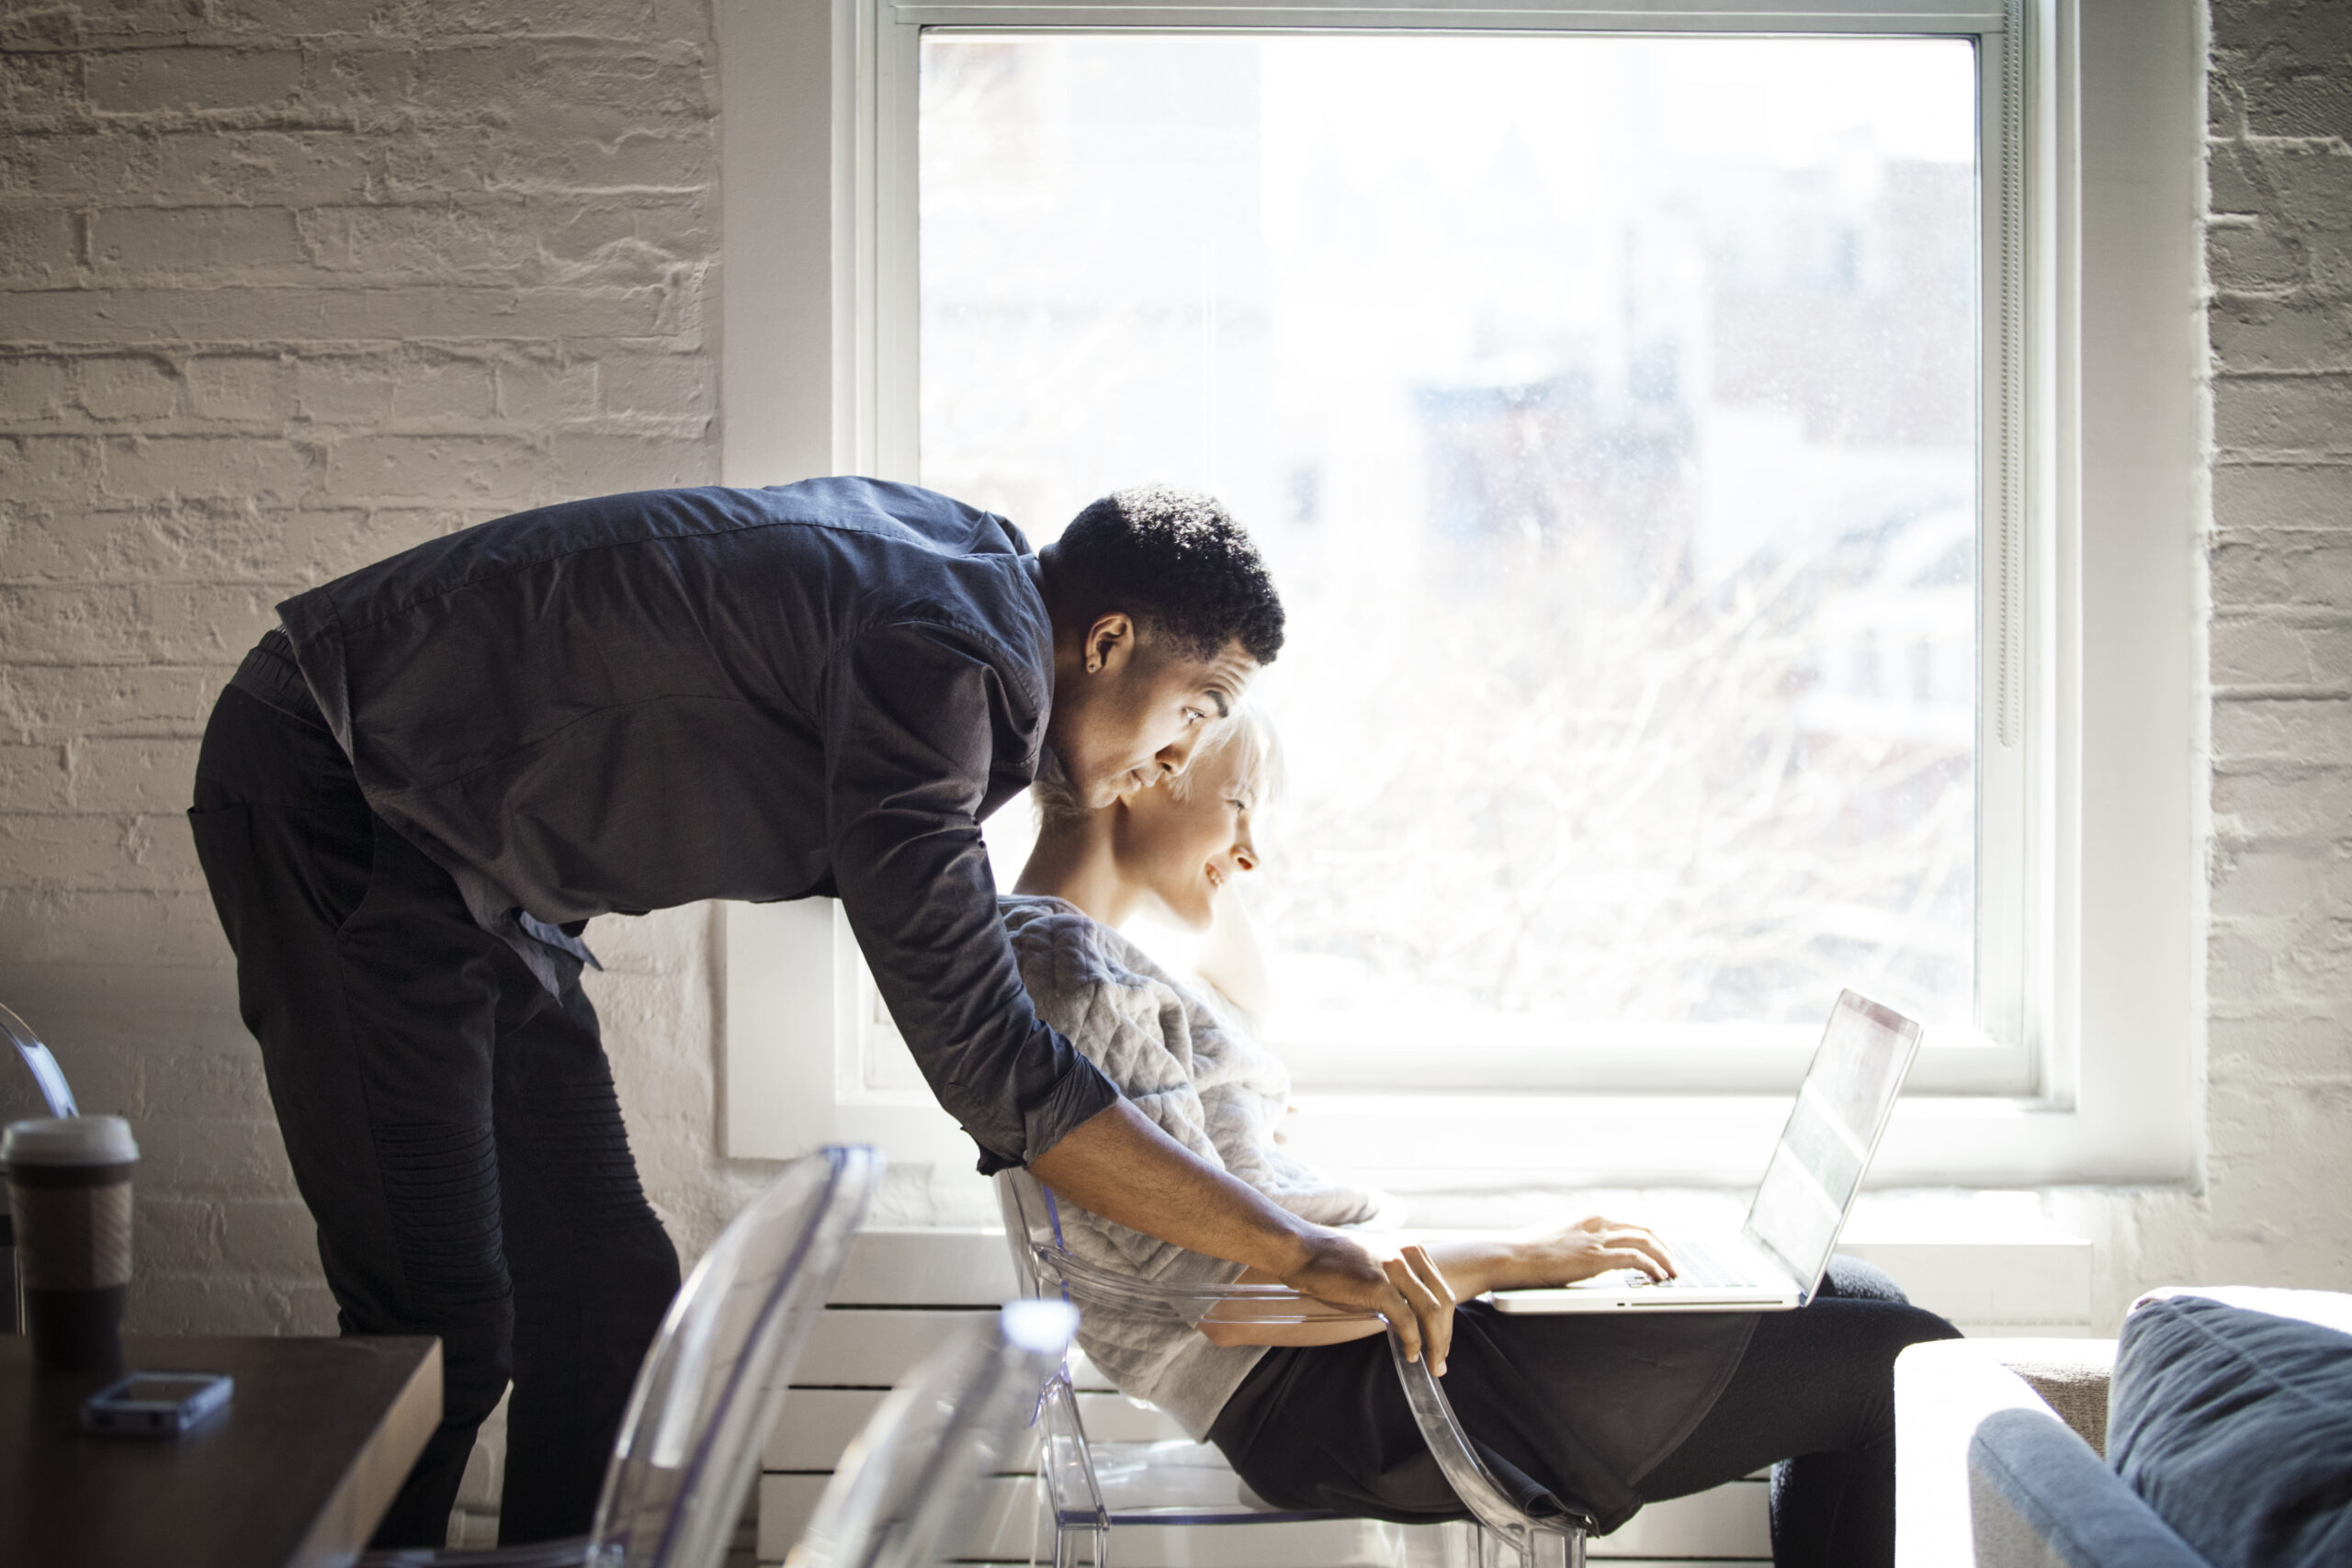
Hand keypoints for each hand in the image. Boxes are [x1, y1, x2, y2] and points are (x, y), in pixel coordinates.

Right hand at [1280, 1228, 1457, 1372]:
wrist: (1302, 1249)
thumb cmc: (1332, 1261)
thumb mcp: (1376, 1263)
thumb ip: (1398, 1282)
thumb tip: (1411, 1316)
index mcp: (1411, 1249)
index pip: (1441, 1289)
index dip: (1446, 1321)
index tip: (1441, 1342)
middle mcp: (1408, 1254)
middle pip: (1443, 1301)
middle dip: (1445, 1336)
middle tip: (1440, 1362)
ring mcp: (1394, 1268)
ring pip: (1431, 1311)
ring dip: (1435, 1343)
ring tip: (1432, 1365)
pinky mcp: (1378, 1284)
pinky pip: (1406, 1319)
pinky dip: (1413, 1341)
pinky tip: (1410, 1354)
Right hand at [1513, 1215, 1679, 1287]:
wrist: (1513, 1256)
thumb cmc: (1531, 1252)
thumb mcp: (1563, 1239)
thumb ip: (1583, 1242)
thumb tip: (1595, 1256)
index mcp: (1591, 1216)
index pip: (1633, 1225)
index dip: (1652, 1240)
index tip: (1661, 1253)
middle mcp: (1599, 1222)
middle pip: (1645, 1231)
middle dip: (1664, 1249)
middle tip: (1672, 1265)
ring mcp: (1598, 1238)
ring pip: (1647, 1242)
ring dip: (1665, 1259)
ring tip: (1672, 1274)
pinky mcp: (1597, 1256)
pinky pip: (1637, 1259)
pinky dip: (1653, 1268)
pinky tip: (1658, 1278)